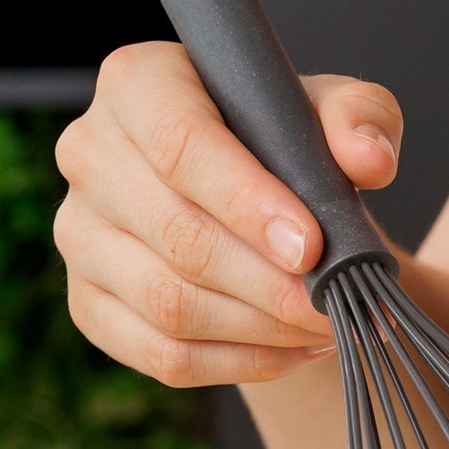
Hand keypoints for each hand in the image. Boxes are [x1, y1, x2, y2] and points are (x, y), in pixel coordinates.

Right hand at [54, 41, 403, 387]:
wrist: (252, 205)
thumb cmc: (285, 144)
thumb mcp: (331, 112)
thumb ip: (359, 117)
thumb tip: (368, 158)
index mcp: (138, 84)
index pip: (179, 145)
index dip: (247, 203)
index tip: (312, 247)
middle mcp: (90, 154)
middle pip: (178, 236)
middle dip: (271, 284)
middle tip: (337, 303)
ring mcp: (80, 234)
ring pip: (170, 304)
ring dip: (262, 328)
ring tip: (325, 326)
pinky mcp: (89, 303)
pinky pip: (163, 355)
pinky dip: (241, 363)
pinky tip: (295, 351)